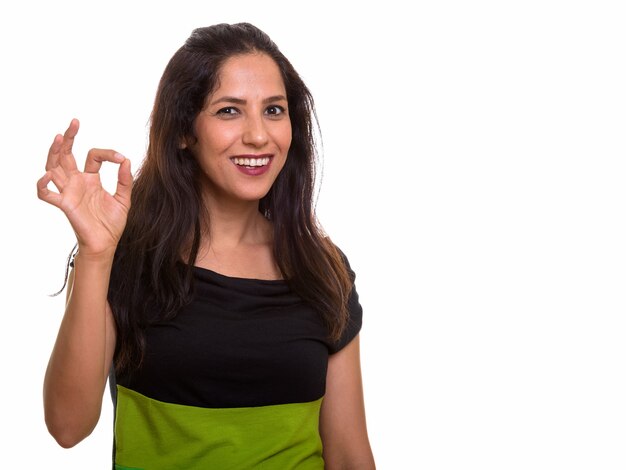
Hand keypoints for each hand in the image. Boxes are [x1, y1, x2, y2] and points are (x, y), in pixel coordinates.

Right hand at [37, 119, 132, 257]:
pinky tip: (48, 175)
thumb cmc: (112, 223)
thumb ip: (125, 180)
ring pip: (53, 167)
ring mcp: (69, 192)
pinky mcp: (64, 205)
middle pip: (66, 155)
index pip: (93, 156)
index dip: (107, 153)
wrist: (106, 243)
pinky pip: (46, 194)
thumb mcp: (124, 199)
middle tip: (74, 123)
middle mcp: (77, 182)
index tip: (121, 158)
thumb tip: (126, 159)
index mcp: (91, 179)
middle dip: (68, 138)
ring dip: (54, 153)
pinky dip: (43, 185)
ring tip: (58, 138)